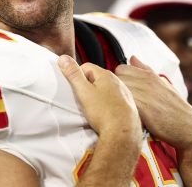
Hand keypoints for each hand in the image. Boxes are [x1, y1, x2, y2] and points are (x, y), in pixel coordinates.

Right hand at [58, 55, 141, 185]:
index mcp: (106, 75)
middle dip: (88, 87)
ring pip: (106, 90)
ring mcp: (124, 93)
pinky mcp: (127, 105)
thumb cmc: (105, 113)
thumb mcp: (83, 92)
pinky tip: (104, 114)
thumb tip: (64, 58)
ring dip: (98, 96)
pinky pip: (113, 100)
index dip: (77, 77)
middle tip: (83, 100)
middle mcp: (117, 82)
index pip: (86, 67)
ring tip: (93, 109)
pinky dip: (107, 105)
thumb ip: (73, 74)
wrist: (123, 133)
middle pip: (96, 78)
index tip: (75, 88)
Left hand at [116, 56, 191, 185]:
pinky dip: (123, 108)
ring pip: (118, 90)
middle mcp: (146, 82)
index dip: (120, 79)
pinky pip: (124, 103)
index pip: (121, 68)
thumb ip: (145, 70)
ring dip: (118, 99)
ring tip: (125, 108)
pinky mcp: (142, 109)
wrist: (189, 129)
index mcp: (150, 75)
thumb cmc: (175, 108)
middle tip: (123, 100)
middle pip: (117, 78)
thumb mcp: (162, 84)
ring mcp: (144, 94)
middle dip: (117, 88)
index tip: (124, 90)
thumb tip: (133, 57)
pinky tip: (128, 115)